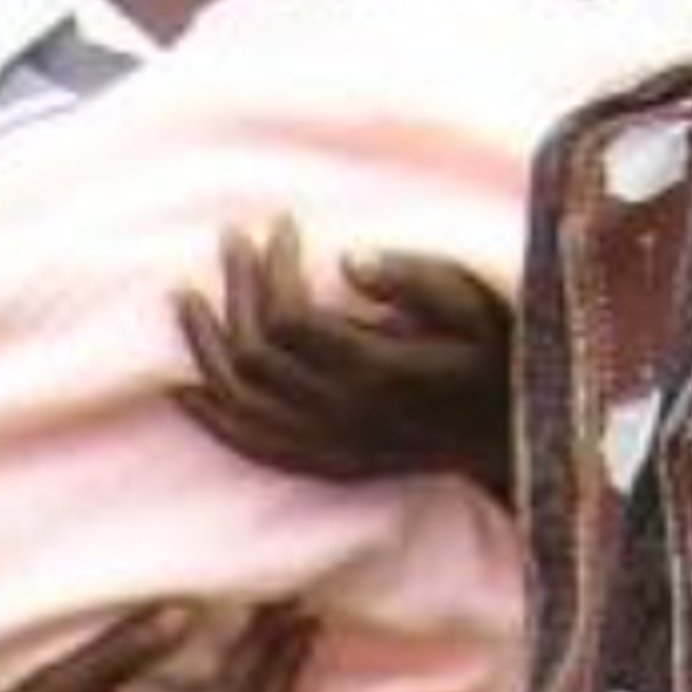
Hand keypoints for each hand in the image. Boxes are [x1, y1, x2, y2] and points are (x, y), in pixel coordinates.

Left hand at [178, 225, 515, 501]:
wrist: (507, 431)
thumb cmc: (493, 348)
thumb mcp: (470, 299)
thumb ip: (414, 278)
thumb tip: (351, 256)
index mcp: (377, 371)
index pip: (292, 320)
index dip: (276, 268)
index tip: (285, 225)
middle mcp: (342, 418)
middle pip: (257, 357)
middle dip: (238, 290)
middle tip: (234, 238)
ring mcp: (328, 448)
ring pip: (241, 403)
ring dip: (205, 348)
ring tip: (185, 297)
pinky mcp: (321, 466)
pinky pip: (249, 447)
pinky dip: (211, 417)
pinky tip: (184, 389)